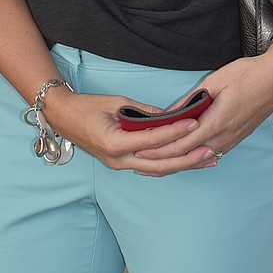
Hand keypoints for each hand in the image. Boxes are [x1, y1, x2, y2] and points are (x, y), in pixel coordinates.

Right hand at [43, 86, 216, 176]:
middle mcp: (118, 160)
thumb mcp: (116, 102)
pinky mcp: (120, 165)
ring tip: (205, 160)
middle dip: (187, 158)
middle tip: (210, 152)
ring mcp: (119, 165)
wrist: (62, 117)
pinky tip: (185, 161)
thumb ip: (143, 112)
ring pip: (157, 169)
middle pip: (160, 164)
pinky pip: (148, 167)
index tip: (194, 124)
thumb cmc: (86, 107)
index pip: (153, 139)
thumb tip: (169, 116)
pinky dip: (167, 164)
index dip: (175, 132)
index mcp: (115, 143)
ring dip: (182, 165)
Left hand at [133, 49, 272, 167]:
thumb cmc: (247, 75)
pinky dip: (193, 158)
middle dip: (163, 160)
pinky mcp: (237, 138)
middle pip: (188, 155)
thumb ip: (192, 99)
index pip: (182, 142)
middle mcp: (225, 136)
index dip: (160, 148)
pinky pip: (211, 154)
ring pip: (200, 158)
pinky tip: (184, 159)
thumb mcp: (215, 81)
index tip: (141, 150)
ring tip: (156, 164)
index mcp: (217, 121)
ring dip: (177, 162)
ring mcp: (232, 139)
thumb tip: (172, 112)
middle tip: (140, 163)